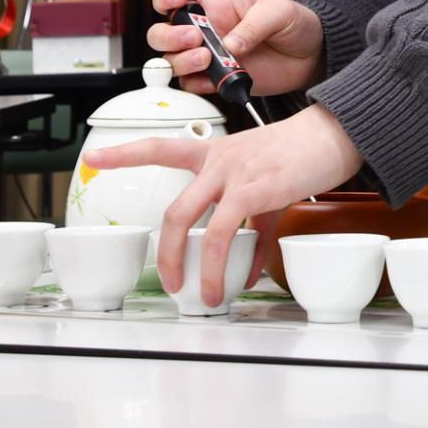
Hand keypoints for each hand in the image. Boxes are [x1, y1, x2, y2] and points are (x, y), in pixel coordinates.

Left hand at [84, 105, 363, 305]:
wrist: (333, 133)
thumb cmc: (300, 156)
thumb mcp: (265, 185)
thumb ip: (251, 227)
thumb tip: (246, 268)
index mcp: (214, 152)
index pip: (159, 146)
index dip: (123, 153)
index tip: (93, 158)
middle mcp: (217, 160)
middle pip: (173, 209)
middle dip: (164, 252)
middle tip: (168, 281)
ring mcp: (233, 173)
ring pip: (194, 224)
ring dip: (195, 267)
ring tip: (201, 294)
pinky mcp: (255, 188)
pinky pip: (229, 233)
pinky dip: (230, 263)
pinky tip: (241, 279)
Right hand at [146, 0, 324, 96]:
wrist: (311, 55)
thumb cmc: (292, 22)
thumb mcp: (276, 12)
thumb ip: (253, 25)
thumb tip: (230, 45)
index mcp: (212, 5)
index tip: (177, 2)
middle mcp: (204, 31)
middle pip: (162, 34)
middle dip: (169, 37)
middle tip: (195, 38)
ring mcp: (208, 57)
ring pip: (172, 62)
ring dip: (182, 61)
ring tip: (207, 59)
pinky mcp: (218, 81)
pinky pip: (193, 86)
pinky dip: (197, 85)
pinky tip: (216, 79)